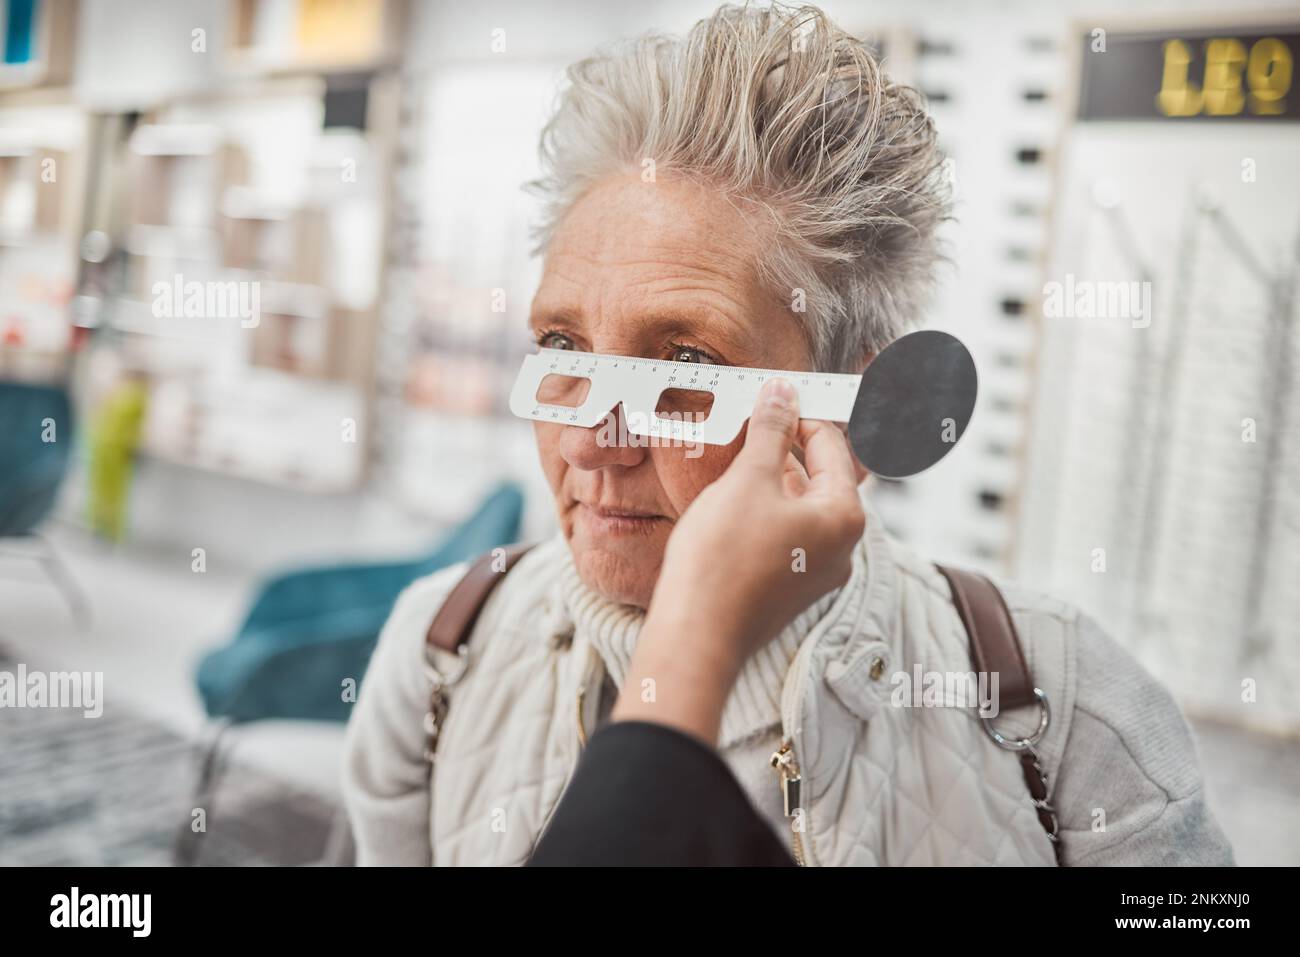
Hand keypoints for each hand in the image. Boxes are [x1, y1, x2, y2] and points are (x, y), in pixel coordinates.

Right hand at [613, 377, 865, 743]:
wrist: (696, 636)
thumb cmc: (723, 560)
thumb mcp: (747, 480)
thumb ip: (770, 432)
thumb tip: (783, 393)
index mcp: (844, 516)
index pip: (832, 446)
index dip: (800, 415)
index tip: (771, 399)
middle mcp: (840, 548)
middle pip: (820, 478)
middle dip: (787, 448)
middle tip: (753, 423)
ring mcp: (816, 573)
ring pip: (800, 509)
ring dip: (773, 481)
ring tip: (737, 462)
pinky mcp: (788, 590)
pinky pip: (785, 537)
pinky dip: (764, 513)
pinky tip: (731, 504)